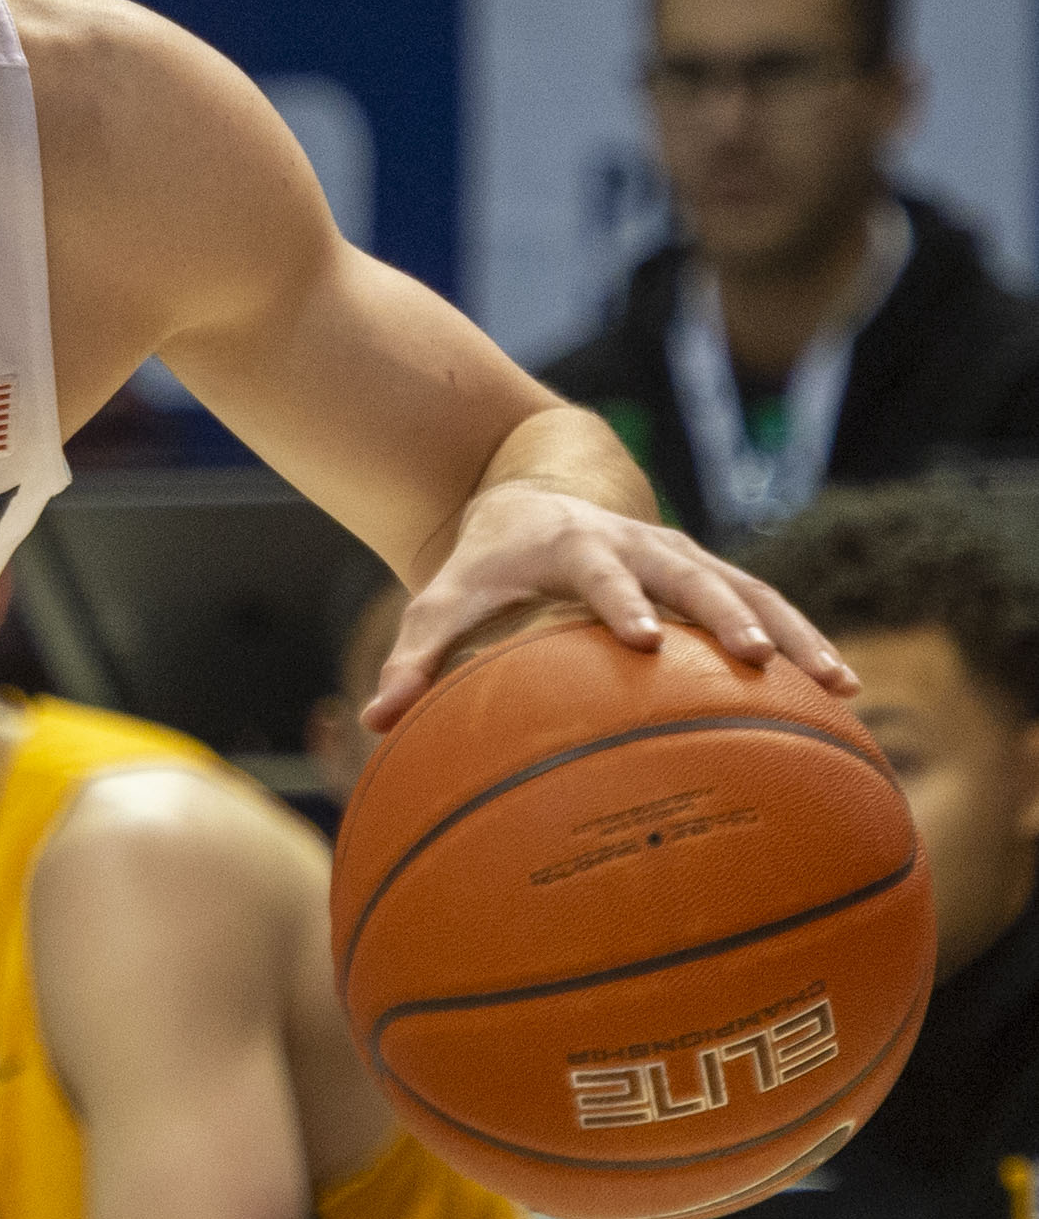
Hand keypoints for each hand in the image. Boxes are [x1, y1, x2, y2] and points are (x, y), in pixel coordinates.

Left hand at [364, 481, 850, 729]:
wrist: (532, 496)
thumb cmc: (483, 566)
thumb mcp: (442, 600)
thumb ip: (412, 659)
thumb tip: (376, 721)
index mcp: (575, 547)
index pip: (600, 573)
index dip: (622, 601)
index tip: (645, 639)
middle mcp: (641, 545)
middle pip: (692, 574)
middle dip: (724, 614)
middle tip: (754, 659)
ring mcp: (684, 558)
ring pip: (750, 589)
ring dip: (792, 631)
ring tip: (837, 682)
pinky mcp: (712, 575)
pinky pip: (768, 605)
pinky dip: (804, 637)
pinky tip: (842, 688)